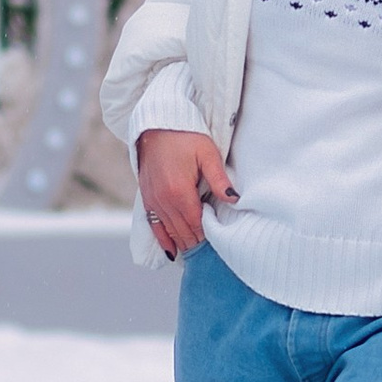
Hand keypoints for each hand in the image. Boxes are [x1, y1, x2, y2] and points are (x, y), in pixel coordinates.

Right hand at [138, 127, 233, 259]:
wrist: (156, 127)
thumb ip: (219, 179)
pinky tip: (172, 252)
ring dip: (183, 243)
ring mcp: (153, 201)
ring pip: (170, 231)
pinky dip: (164, 240)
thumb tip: (234, 199)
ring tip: (197, 254)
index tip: (219, 242)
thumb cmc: (185, 137)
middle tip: (211, 252)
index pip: (196, 223)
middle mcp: (163, 200)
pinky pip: (154, 226)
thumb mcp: (207, 153)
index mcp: (180, 192)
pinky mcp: (147, 199)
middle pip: (183, 230)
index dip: (208, 234)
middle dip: (197, 242)